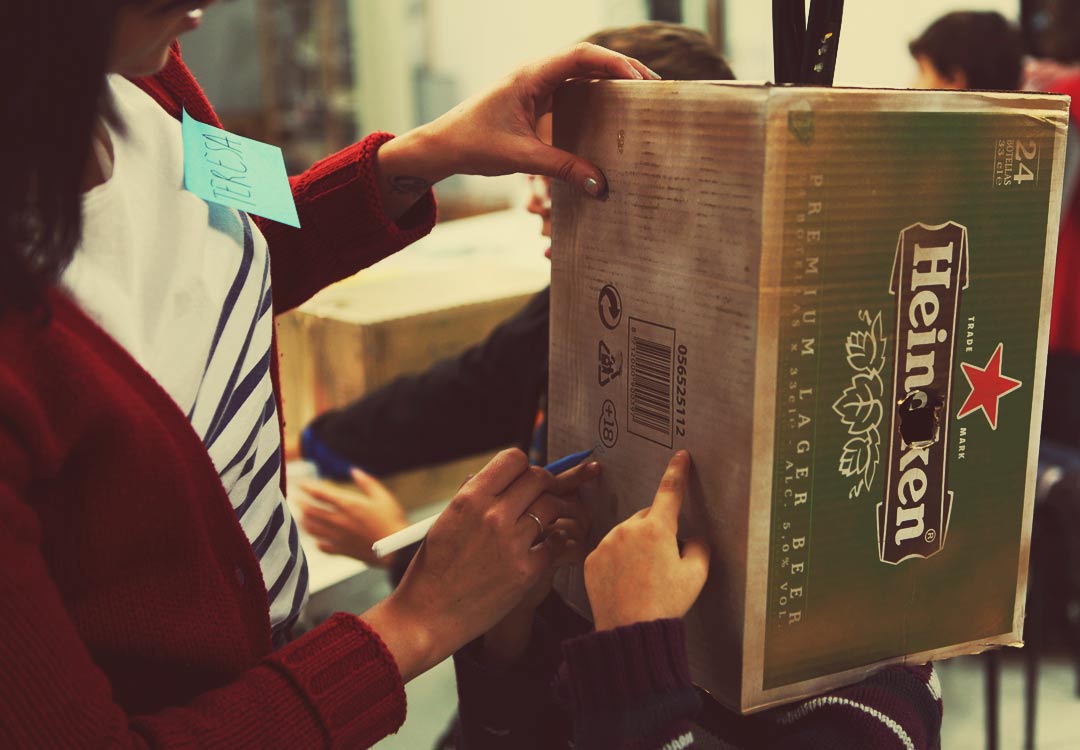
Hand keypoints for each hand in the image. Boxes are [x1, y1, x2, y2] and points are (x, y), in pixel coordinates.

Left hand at [297, 469, 407, 566]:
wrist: (396, 549)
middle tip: (295, 499)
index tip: (300, 484)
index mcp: (348, 505)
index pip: (320, 494)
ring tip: (301, 516)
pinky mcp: (342, 550)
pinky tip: (317, 539)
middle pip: (311, 511)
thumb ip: (367, 483)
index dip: (307, 487)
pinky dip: (316, 541)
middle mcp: (339, 521)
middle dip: (301, 503)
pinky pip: (322, 546)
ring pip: (312, 529)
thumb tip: (354, 471)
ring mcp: (338, 537)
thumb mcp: (383, 497)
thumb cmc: (392, 521)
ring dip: (304, 521)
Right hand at [359, 449, 593, 680]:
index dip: (524, 466)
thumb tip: (506, 478)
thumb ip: (476, 498)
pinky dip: (555, 541)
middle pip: (539, 478)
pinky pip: (557, 542)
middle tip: (544, 495)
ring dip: (553, 512)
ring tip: (547, 521)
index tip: (525, 478)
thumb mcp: (446, 522)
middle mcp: (492, 515)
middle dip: (545, 484)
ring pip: (552, 507)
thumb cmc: (434, 569)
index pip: (513, 459)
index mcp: (469, 499)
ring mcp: (512, 543)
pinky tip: (546, 546)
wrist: (427, 616)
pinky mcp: (527, 571)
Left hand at [375, 43, 658, 217]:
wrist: (441, 147)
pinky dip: (593, 96)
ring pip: (580, 74)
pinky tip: (611, 113)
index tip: (640, 80)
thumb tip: (601, 185)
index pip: (581, 56)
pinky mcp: (534, 101)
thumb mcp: (521, 158)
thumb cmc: (473, 144)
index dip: (614, 64)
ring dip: (609, 82)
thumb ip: (564, 169)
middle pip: (587, 60)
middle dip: (621, 70)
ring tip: (639, 97)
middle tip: (653, 88)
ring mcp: (535, 86)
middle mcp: (535, 74)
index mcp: (531, 76)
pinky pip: (571, 91)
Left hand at [584, 451, 709, 630]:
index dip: (677, 472)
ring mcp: (606, 543)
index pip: (670, 492)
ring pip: (626, 534)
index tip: (681, 457)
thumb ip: (699, 547)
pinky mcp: (592, 559)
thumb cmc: (665, 604)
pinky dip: (618, 559)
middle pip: (647, 518)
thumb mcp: (696, 575)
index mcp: (657, 529)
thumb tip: (693, 540)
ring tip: (643, 578)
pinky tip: (626, 581)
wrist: (629, 630)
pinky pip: (609, 550)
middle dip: (657, 531)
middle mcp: (628, 529)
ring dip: (636, 546)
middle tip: (664, 562)